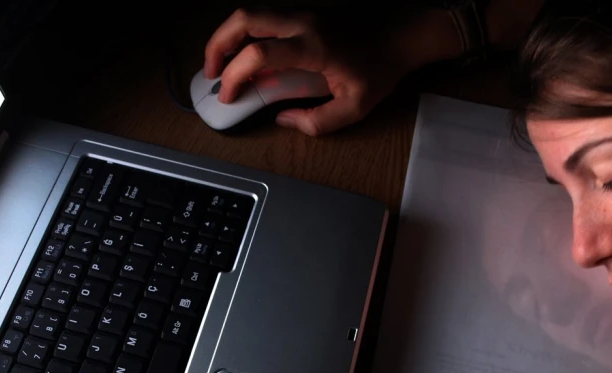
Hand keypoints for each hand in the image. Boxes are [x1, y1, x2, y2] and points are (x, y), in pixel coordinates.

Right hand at [203, 8, 408, 135]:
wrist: (401, 35)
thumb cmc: (380, 69)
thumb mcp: (354, 107)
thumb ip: (317, 121)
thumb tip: (283, 119)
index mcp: (312, 46)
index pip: (259, 53)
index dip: (235, 75)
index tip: (228, 95)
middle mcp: (302, 21)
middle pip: (243, 19)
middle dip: (217, 45)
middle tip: (210, 73)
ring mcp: (301, 12)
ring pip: (250, 13)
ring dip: (228, 37)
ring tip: (223, 65)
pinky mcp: (303, 12)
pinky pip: (264, 17)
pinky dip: (246, 34)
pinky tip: (247, 56)